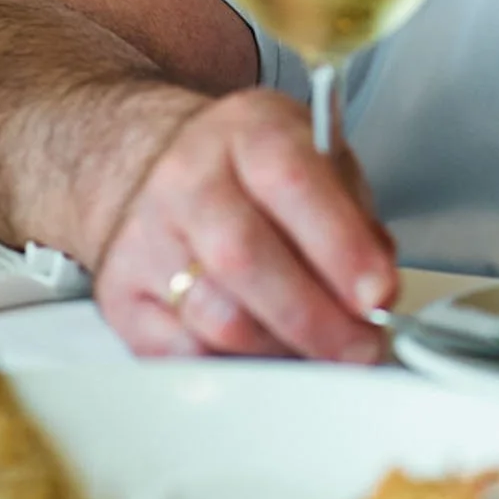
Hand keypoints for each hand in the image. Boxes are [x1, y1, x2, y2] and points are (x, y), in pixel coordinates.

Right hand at [93, 87, 394, 360]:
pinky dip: (234, 367)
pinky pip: (180, 355)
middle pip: (245, 259)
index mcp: (248, 131)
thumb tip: (379, 293)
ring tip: (319, 354)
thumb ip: (355, 217)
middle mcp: (188, 179)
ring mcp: (145, 236)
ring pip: (215, 317)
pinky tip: (265, 354)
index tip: (378, 295)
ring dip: (282, 350)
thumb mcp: (317, 158)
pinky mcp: (120, 293)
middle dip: (316, 318)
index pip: (292, 183)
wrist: (157, 163)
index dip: (340, 245)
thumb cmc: (253, 169)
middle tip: (360, 348)